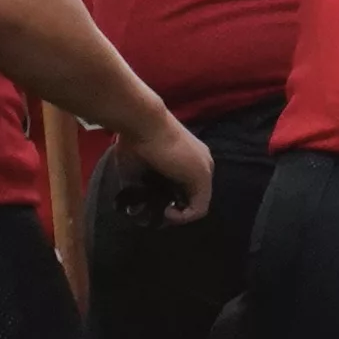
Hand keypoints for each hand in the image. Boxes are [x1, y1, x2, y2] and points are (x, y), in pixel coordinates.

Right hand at [114, 108, 214, 223]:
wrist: (143, 122)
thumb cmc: (135, 139)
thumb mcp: (137, 167)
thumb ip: (140, 187)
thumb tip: (134, 209)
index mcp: (188, 156)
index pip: (186, 187)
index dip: (171, 200)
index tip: (153, 203)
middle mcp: (201, 162)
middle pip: (192, 195)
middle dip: (176, 208)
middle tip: (157, 211)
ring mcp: (204, 169)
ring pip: (197, 204)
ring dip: (179, 214)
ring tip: (161, 213)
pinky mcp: (202, 177)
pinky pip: (199, 208)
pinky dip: (183, 217)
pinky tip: (166, 212)